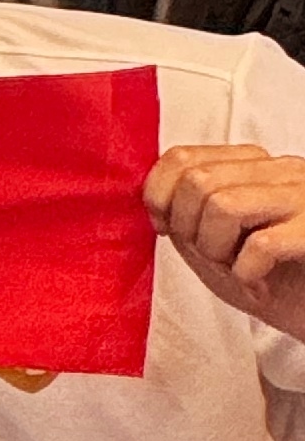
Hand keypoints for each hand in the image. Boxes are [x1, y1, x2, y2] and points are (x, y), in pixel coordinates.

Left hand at [147, 145, 304, 338]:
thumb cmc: (271, 279)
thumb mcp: (217, 241)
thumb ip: (186, 215)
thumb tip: (151, 202)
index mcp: (253, 165)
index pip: (181, 156)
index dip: (158, 196)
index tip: (165, 230)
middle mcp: (281, 170)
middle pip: (197, 180)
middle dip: (188, 229)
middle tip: (213, 259)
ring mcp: (303, 196)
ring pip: (223, 204)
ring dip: (216, 250)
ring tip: (237, 270)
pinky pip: (263, 244)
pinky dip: (247, 273)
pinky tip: (258, 284)